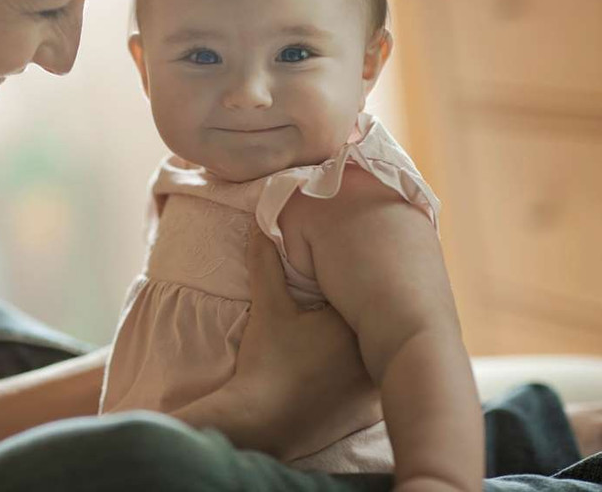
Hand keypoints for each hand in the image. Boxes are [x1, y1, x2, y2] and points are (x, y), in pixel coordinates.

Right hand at [224, 224, 380, 459]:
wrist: (262, 421)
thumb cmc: (269, 362)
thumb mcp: (268, 307)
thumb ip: (268, 264)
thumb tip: (261, 228)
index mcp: (361, 324)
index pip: (374, 293)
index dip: (364, 282)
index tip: (353, 272)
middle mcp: (379, 356)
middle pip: (385, 324)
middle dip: (373, 312)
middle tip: (354, 298)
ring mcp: (377, 388)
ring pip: (389, 356)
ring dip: (377, 343)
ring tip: (361, 330)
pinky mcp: (369, 412)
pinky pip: (382, 386)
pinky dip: (373, 374)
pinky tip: (356, 368)